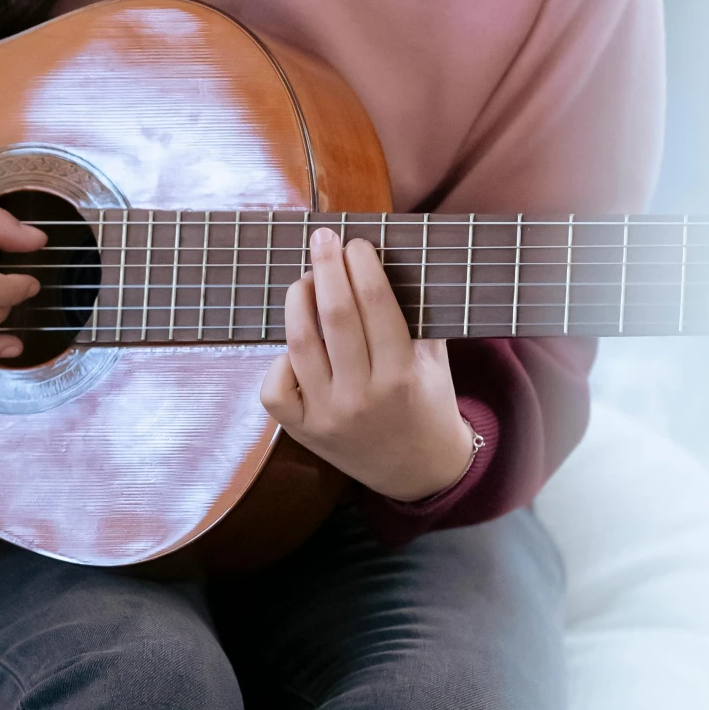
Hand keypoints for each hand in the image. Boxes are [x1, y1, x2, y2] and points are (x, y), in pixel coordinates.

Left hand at [259, 227, 476, 502]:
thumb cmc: (427, 401)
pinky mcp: (303, 432)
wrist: (419, 471)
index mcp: (402, 375)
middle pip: (335, 318)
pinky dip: (279, 359)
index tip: (356, 242)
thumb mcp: (434, 359)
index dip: (363, 267)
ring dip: (298, 301)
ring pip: (299, 345)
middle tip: (323, 238)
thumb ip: (414, 314)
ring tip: (304, 279)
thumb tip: (383, 257)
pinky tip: (295, 343)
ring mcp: (328, 416)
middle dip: (327, 268)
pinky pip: (275, 389)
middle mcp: (362, 396)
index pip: (376, 306)